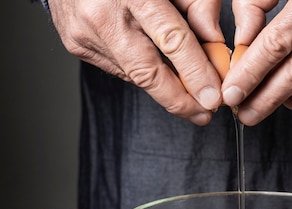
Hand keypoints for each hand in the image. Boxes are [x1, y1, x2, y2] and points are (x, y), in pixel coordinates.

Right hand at [47, 0, 224, 125]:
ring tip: (189, 96)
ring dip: (164, 89)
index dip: (195, 73)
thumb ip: (194, 8)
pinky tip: (158, 73)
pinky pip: (119, 69)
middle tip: (203, 115)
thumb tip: (214, 48)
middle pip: (148, 72)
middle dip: (179, 100)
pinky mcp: (76, 46)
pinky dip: (142, 75)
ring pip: (135, 75)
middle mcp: (105, 16)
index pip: (172, 40)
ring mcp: (86, 34)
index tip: (212, 97)